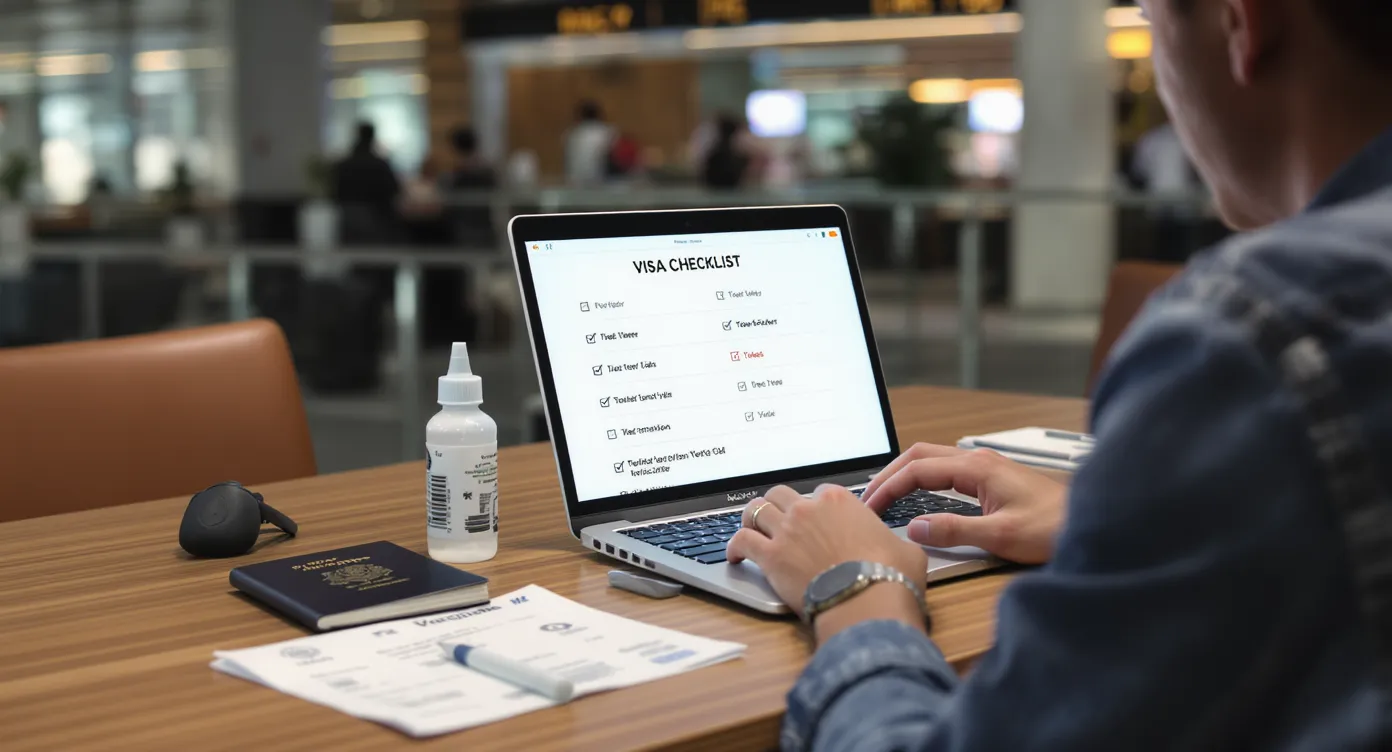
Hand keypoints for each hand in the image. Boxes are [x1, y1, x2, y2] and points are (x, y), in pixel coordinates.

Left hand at [728, 485, 927, 633]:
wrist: (867, 599)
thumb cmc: (890, 575)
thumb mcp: (905, 549)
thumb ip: (894, 541)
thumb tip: (901, 549)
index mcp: (839, 500)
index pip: (818, 492)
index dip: (815, 506)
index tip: (814, 520)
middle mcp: (808, 509)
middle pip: (780, 494)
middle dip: (776, 505)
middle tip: (776, 519)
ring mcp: (786, 531)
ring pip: (755, 510)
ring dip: (750, 518)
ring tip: (749, 529)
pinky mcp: (770, 556)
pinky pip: (741, 540)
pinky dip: (734, 546)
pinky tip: (735, 556)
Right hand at [862, 444, 1066, 564]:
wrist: (1093, 524)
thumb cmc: (1055, 528)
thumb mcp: (1000, 535)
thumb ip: (954, 530)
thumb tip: (914, 527)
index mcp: (977, 468)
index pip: (917, 469)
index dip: (888, 488)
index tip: (870, 508)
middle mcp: (979, 461)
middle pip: (920, 456)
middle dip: (890, 475)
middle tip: (868, 499)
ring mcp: (987, 468)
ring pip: (933, 461)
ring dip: (905, 475)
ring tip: (885, 496)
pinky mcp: (993, 480)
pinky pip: (947, 471)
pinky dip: (923, 480)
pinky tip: (919, 497)